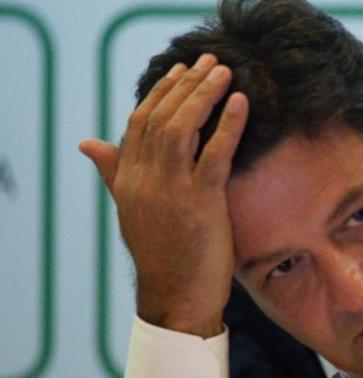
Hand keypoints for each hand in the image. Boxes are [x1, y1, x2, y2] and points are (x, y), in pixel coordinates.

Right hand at [80, 54, 248, 337]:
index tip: (179, 72)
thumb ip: (115, 174)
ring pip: (182, 128)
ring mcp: (171, 191)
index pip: (139, 124)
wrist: (178, 300)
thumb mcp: (134, 212)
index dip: (159, 94)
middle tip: (207, 61)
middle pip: (160, 117)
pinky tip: (241, 103)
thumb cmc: (164, 258)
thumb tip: (90, 143)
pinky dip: (229, 124)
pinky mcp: (200, 204)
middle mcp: (144, 181)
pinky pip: (215, 154)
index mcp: (128, 182)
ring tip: (224, 72)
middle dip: (185, 84)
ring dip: (205, 94)